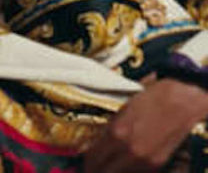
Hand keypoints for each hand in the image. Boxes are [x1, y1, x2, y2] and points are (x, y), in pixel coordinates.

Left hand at [83, 78, 207, 172]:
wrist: (178, 101)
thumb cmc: (149, 99)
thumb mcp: (120, 110)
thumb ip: (109, 128)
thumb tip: (97, 142)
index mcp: (116, 132)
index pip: (93, 157)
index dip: (87, 161)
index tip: (86, 161)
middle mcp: (129, 150)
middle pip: (104, 172)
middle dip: (96, 170)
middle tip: (93, 167)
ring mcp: (144, 160)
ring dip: (112, 172)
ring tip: (108, 167)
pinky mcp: (158, 164)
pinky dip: (129, 172)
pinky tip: (125, 167)